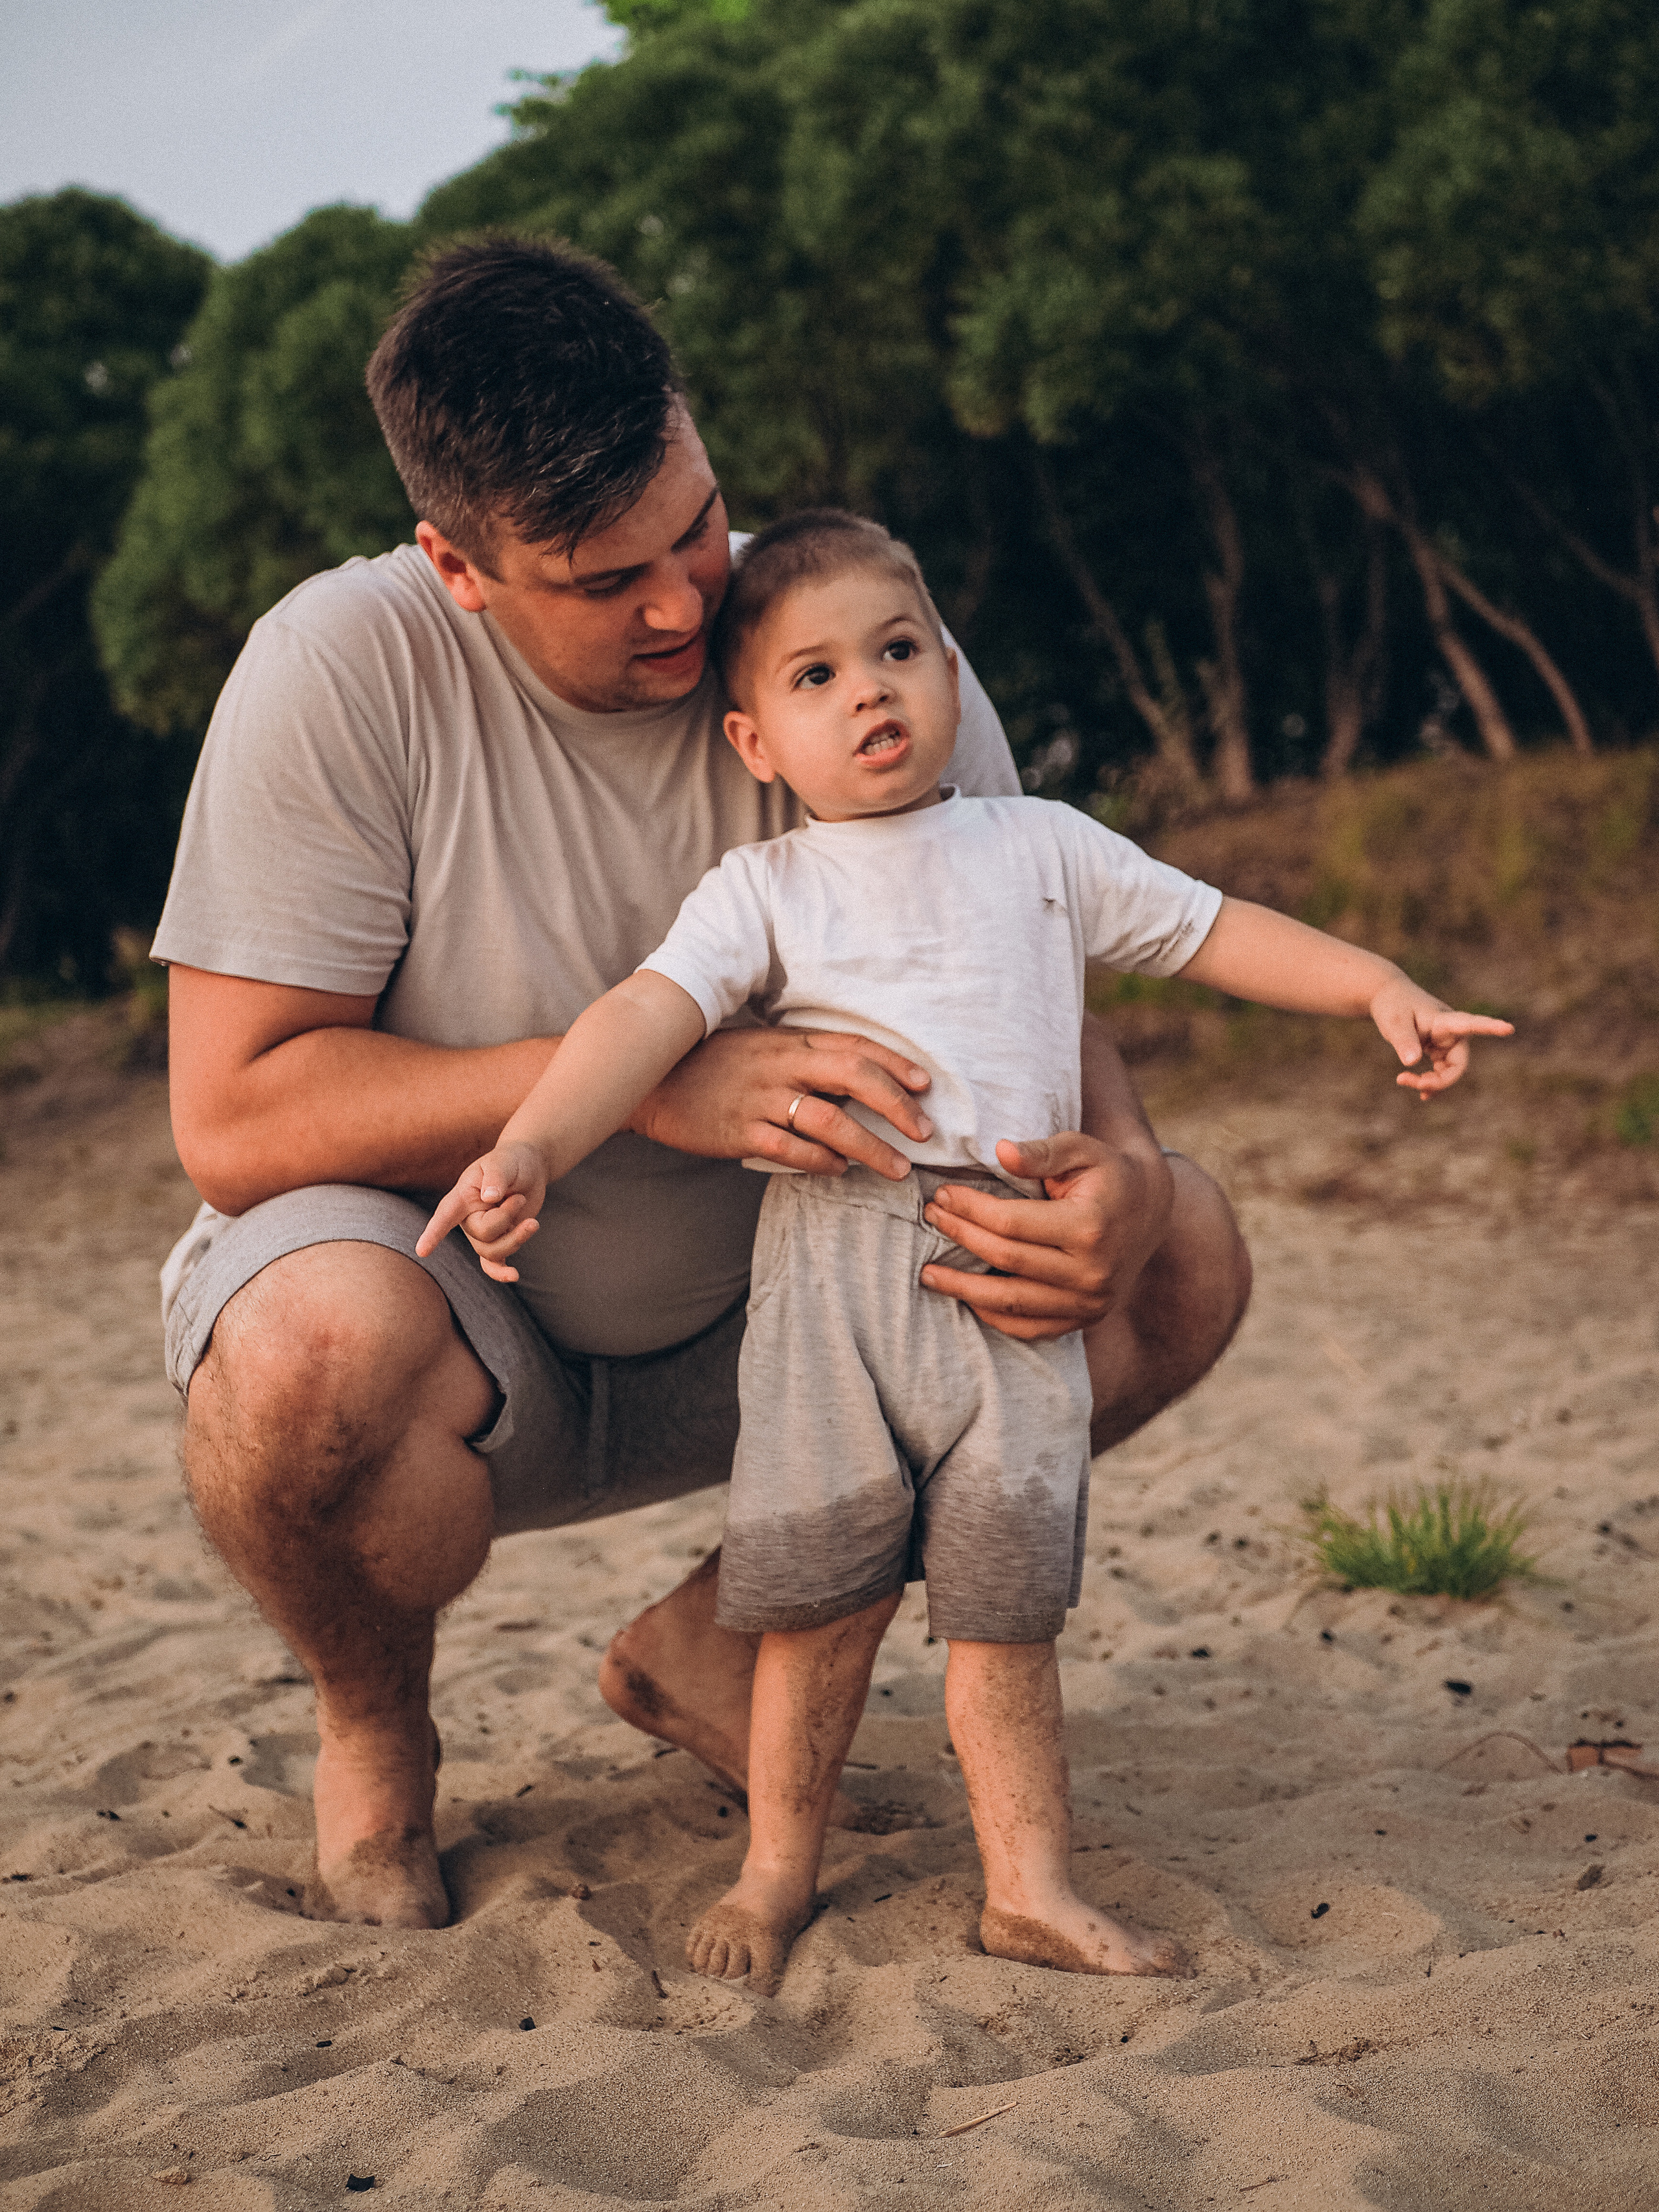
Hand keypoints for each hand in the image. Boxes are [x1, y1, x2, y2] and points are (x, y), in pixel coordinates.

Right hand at [416, 1140, 547, 1281]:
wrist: (528, 1168)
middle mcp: (468, 1217)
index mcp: (462, 1196)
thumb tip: (490, 1198)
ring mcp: (483, 1232)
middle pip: (482, 1234)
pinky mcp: (499, 1240)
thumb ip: (495, 1177)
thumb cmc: (510, 1161)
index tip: (422, 1251)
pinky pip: (494, 1263)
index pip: (445, 1215)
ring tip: (531, 1218)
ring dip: (518, 1237)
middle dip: (506, 1218)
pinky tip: (514, 1276)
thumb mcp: (502, 1161)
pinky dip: (502, 1272)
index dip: (434, 1233)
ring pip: (493, 1251)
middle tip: (518, 1197)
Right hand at [628, 1024, 933, 1178]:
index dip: (895, 1064)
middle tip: (924, 1131)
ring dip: (870, 1147)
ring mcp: (760, 1099)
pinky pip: (792, 1150)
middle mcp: (780, 1066)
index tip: (925, 1084)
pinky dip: (823, 1162)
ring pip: (831, 1121)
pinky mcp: (741, 1132)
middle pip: (854, 1077)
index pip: (854, 1047)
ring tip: (897, 1167)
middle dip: (897, 1105)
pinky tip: (840, 1171)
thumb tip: (854, 1078)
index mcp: (788, 1041)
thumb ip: (802, 1057)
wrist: (650, 1082)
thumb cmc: (711, 1065)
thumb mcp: (759, 1047)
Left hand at [919, 1132, 1174, 1341]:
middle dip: (961, 1237)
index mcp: (1090, 1226)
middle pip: (1006, 1260)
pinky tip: (967, 1299)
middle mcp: (1093, 1272)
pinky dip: (994, 1316)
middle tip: (931, 1218)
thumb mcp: (1082, 1149)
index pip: (1012, 1223)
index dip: (970, 1210)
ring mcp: (1091, 1302)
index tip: (942, 1195)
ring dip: (964, 1289)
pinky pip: (1030, 1327)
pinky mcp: (1086, 1319)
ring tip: (928, 1274)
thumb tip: (1001, 1152)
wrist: (1150, 1210)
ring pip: (1012, 1302)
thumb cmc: (1108, 1173)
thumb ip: (1042, 1151)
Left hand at [1369, 978, 1513, 1097]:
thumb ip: (1404, 1041)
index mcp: (1445, 1020)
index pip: (1471, 1024)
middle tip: (1418, 1085)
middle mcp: (1451, 1032)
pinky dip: (1431, 1082)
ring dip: (1432, 1082)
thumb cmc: (1393, 1005)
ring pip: (1450, 1070)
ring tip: (1403, 1080)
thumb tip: (1411, 1063)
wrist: (1387, 996)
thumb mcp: (1394, 1022)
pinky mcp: (1437, 1049)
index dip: (1490, 1027)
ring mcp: (1446, 1042)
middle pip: (1459, 1063)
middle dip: (1442, 1080)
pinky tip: (1423, 1095)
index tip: (1508, 1028)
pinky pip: (1441, 1071)